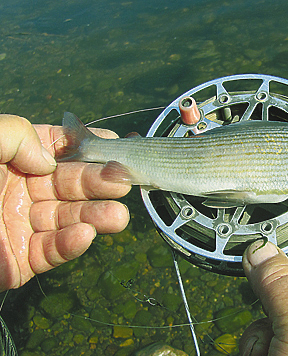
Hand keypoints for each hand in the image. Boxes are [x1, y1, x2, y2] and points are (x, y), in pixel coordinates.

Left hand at [0, 114, 130, 291]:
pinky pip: (50, 251)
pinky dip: (69, 245)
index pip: (56, 147)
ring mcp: (21, 225)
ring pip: (67, 219)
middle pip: (69, 183)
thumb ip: (14, 135)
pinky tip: (85, 234)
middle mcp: (20, 189)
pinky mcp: (19, 261)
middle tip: (124, 180)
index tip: (114, 144)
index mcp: (10, 158)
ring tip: (118, 216)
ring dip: (95, 216)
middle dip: (98, 181)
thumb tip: (51, 160)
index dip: (86, 144)